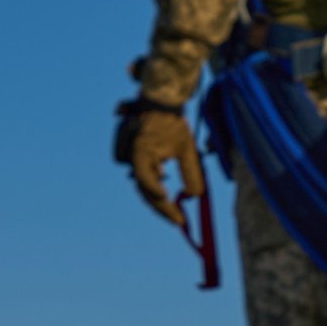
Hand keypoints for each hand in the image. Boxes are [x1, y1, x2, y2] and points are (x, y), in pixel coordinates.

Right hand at [114, 98, 206, 226]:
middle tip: (180, 221)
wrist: (161, 103)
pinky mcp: (135, 158)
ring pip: (141, 185)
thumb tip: (195, 197)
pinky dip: (151, 184)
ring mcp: (131, 158)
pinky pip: (141, 176)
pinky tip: (164, 184)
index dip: (161, 202)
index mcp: (142, 154)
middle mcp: (133, 158)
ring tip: (173, 207)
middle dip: (162, 208)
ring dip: (155, 196)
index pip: (147, 185)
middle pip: (145, 191)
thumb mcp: (187, 148)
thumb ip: (191, 172)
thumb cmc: (173, 123)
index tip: (178, 215)